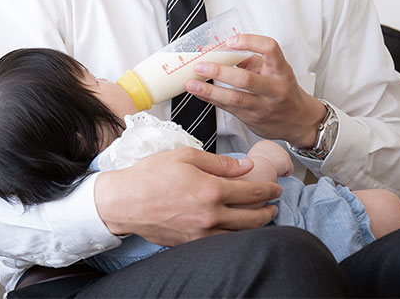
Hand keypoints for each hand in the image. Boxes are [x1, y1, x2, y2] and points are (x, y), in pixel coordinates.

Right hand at [94, 147, 280, 246]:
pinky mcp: (191, 244)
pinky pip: (221, 243)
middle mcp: (210, 216)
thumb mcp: (185, 156)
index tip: (275, 187)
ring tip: (261, 218)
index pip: (251, 193)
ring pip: (240, 235)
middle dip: (268, 211)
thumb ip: (219, 162)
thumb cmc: (150, 175)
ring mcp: (201, 234)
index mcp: (211, 190)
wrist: (124, 202)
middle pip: (252, 218)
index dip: (268, 190)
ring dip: (256, 227)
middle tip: (273, 204)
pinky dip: (235, 237)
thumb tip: (245, 166)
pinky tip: (236, 229)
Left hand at [187, 34, 326, 146]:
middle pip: (246, 79)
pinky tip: (199, 93)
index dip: (250, 42)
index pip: (270, 49)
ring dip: (209, 91)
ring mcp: (264, 106)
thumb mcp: (275, 70)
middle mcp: (275, 89)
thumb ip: (251, 59)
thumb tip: (223, 49)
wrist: (300, 121)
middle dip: (220, 72)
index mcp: (281, 70)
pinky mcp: (253, 119)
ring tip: (191, 83)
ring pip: (235, 98)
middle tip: (200, 65)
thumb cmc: (284, 90)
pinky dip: (211, 99)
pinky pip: (228, 108)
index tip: (231, 40)